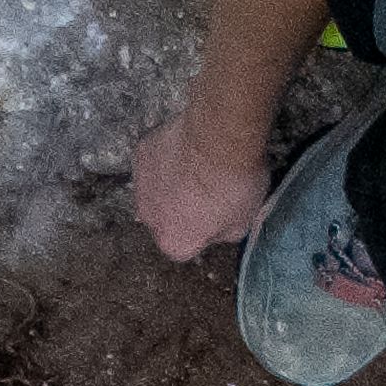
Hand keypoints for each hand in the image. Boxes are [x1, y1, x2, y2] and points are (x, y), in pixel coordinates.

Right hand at [133, 111, 272, 262]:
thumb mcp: (245, 221)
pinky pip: (153, 161)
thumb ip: (225, 233)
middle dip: (182, 208)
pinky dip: (167, 157)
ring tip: (201, 166)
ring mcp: (140, 185)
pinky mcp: (140, 156)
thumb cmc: (233, 183)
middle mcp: (149, 219)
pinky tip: (189, 146)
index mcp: (174, 243)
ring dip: (173, 183)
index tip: (219, 214)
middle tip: (209, 190)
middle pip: (166, 219)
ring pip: (157, 190)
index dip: (204, 231)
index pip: (186, 246)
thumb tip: (218, 227)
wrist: (218, 139)